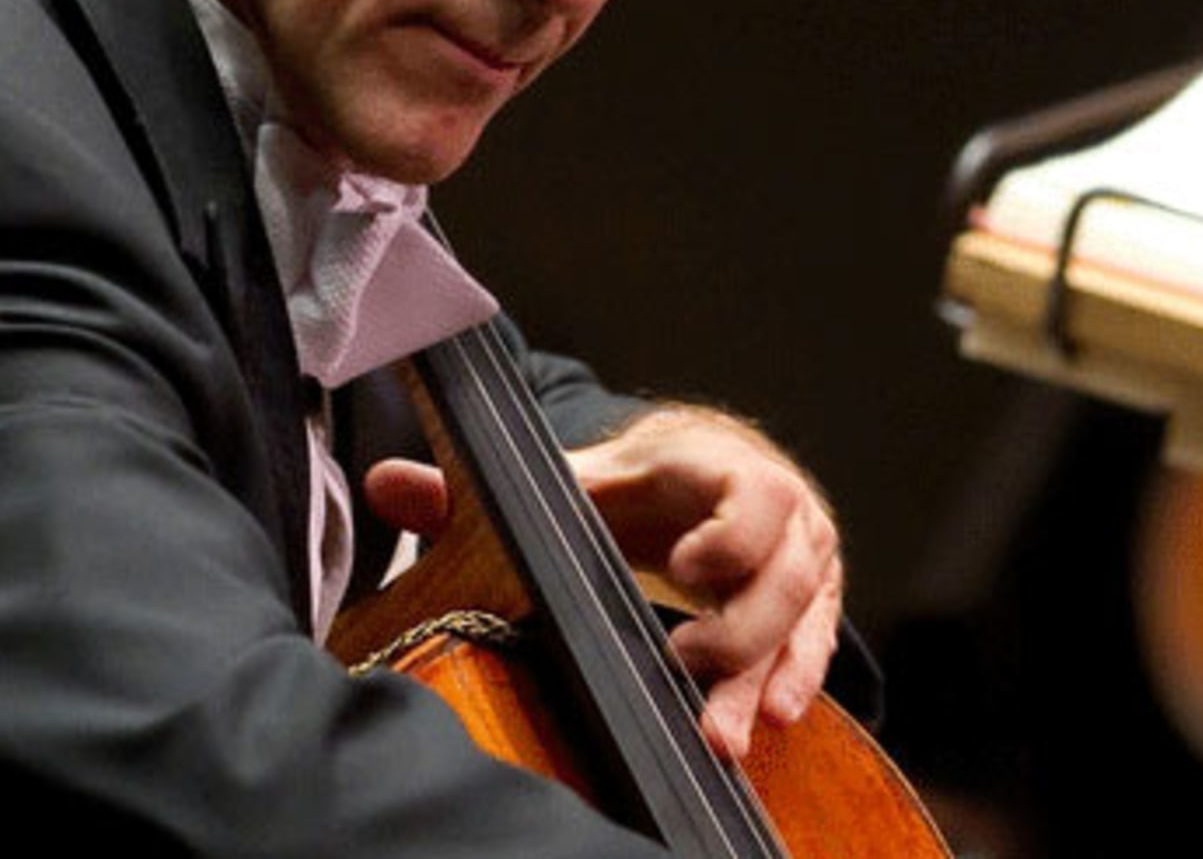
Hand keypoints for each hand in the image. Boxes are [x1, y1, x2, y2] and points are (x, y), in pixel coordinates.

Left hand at [365, 404, 841, 760]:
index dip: (726, 536)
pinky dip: (796, 682)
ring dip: (763, 676)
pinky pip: (815, 645)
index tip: (684, 571)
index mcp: (716, 467)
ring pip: (800, 619)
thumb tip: (387, 484)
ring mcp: (802, 559)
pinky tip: (767, 721)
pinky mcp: (810, 603)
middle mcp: (777, 510)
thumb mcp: (567, 481)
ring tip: (720, 733)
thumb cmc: (636, 483)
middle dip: (738, 630)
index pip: (747, 496)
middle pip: (784, 572)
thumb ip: (476, 490)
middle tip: (682, 666)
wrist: (704, 476)